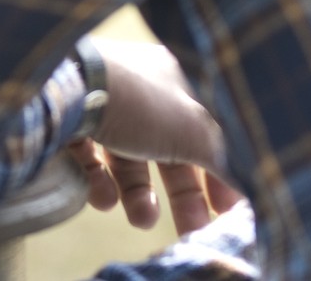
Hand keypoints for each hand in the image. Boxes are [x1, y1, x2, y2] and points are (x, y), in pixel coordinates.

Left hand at [66, 40, 242, 233]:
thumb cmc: (139, 103)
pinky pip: (90, 159)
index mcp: (176, 81)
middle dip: (182, 195)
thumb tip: (245, 181)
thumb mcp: (193, 130)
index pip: (206, 129)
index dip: (219, 169)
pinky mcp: (69, 121)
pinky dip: (99, 184)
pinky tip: (102, 198)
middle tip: (191, 230)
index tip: (226, 208)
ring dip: (139, 196)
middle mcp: (141, 89)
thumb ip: (221, 157)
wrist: (65, 85)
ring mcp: (102, 104)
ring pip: (128, 159)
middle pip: (169, 150)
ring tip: (141, 218)